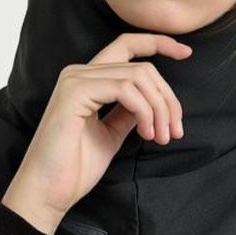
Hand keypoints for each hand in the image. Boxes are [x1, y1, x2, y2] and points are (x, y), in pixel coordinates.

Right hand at [3, 31, 192, 227]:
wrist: (49, 191)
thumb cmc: (75, 168)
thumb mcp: (112, 133)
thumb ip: (129, 111)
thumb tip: (154, 100)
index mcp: (86, 80)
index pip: (127, 46)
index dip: (159, 43)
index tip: (186, 53)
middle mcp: (79, 73)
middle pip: (142, 67)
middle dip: (168, 99)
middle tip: (175, 131)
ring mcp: (75, 80)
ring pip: (139, 76)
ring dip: (160, 109)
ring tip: (160, 137)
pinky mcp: (74, 93)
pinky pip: (125, 89)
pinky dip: (145, 111)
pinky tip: (146, 133)